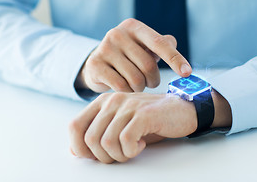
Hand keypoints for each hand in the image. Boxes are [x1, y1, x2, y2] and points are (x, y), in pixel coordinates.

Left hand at [69, 92, 197, 162]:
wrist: (182, 110)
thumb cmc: (151, 121)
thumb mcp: (120, 127)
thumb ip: (98, 134)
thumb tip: (75, 152)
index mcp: (103, 102)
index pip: (74, 126)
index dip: (80, 147)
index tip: (96, 155)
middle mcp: (112, 101)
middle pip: (90, 139)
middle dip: (104, 156)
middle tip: (121, 154)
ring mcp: (128, 106)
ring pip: (106, 142)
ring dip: (119, 155)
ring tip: (132, 149)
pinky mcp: (143, 114)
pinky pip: (125, 141)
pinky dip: (132, 150)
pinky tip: (141, 144)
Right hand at [75, 18, 191, 92]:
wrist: (98, 64)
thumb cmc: (129, 56)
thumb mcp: (145, 46)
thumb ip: (163, 44)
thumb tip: (173, 43)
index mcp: (133, 26)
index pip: (160, 43)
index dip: (175, 59)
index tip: (187, 73)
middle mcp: (117, 33)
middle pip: (148, 65)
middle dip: (153, 80)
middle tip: (150, 82)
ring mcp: (104, 48)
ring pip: (135, 79)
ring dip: (140, 87)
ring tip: (136, 84)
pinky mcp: (95, 65)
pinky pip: (121, 86)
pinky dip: (127, 92)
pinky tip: (125, 88)